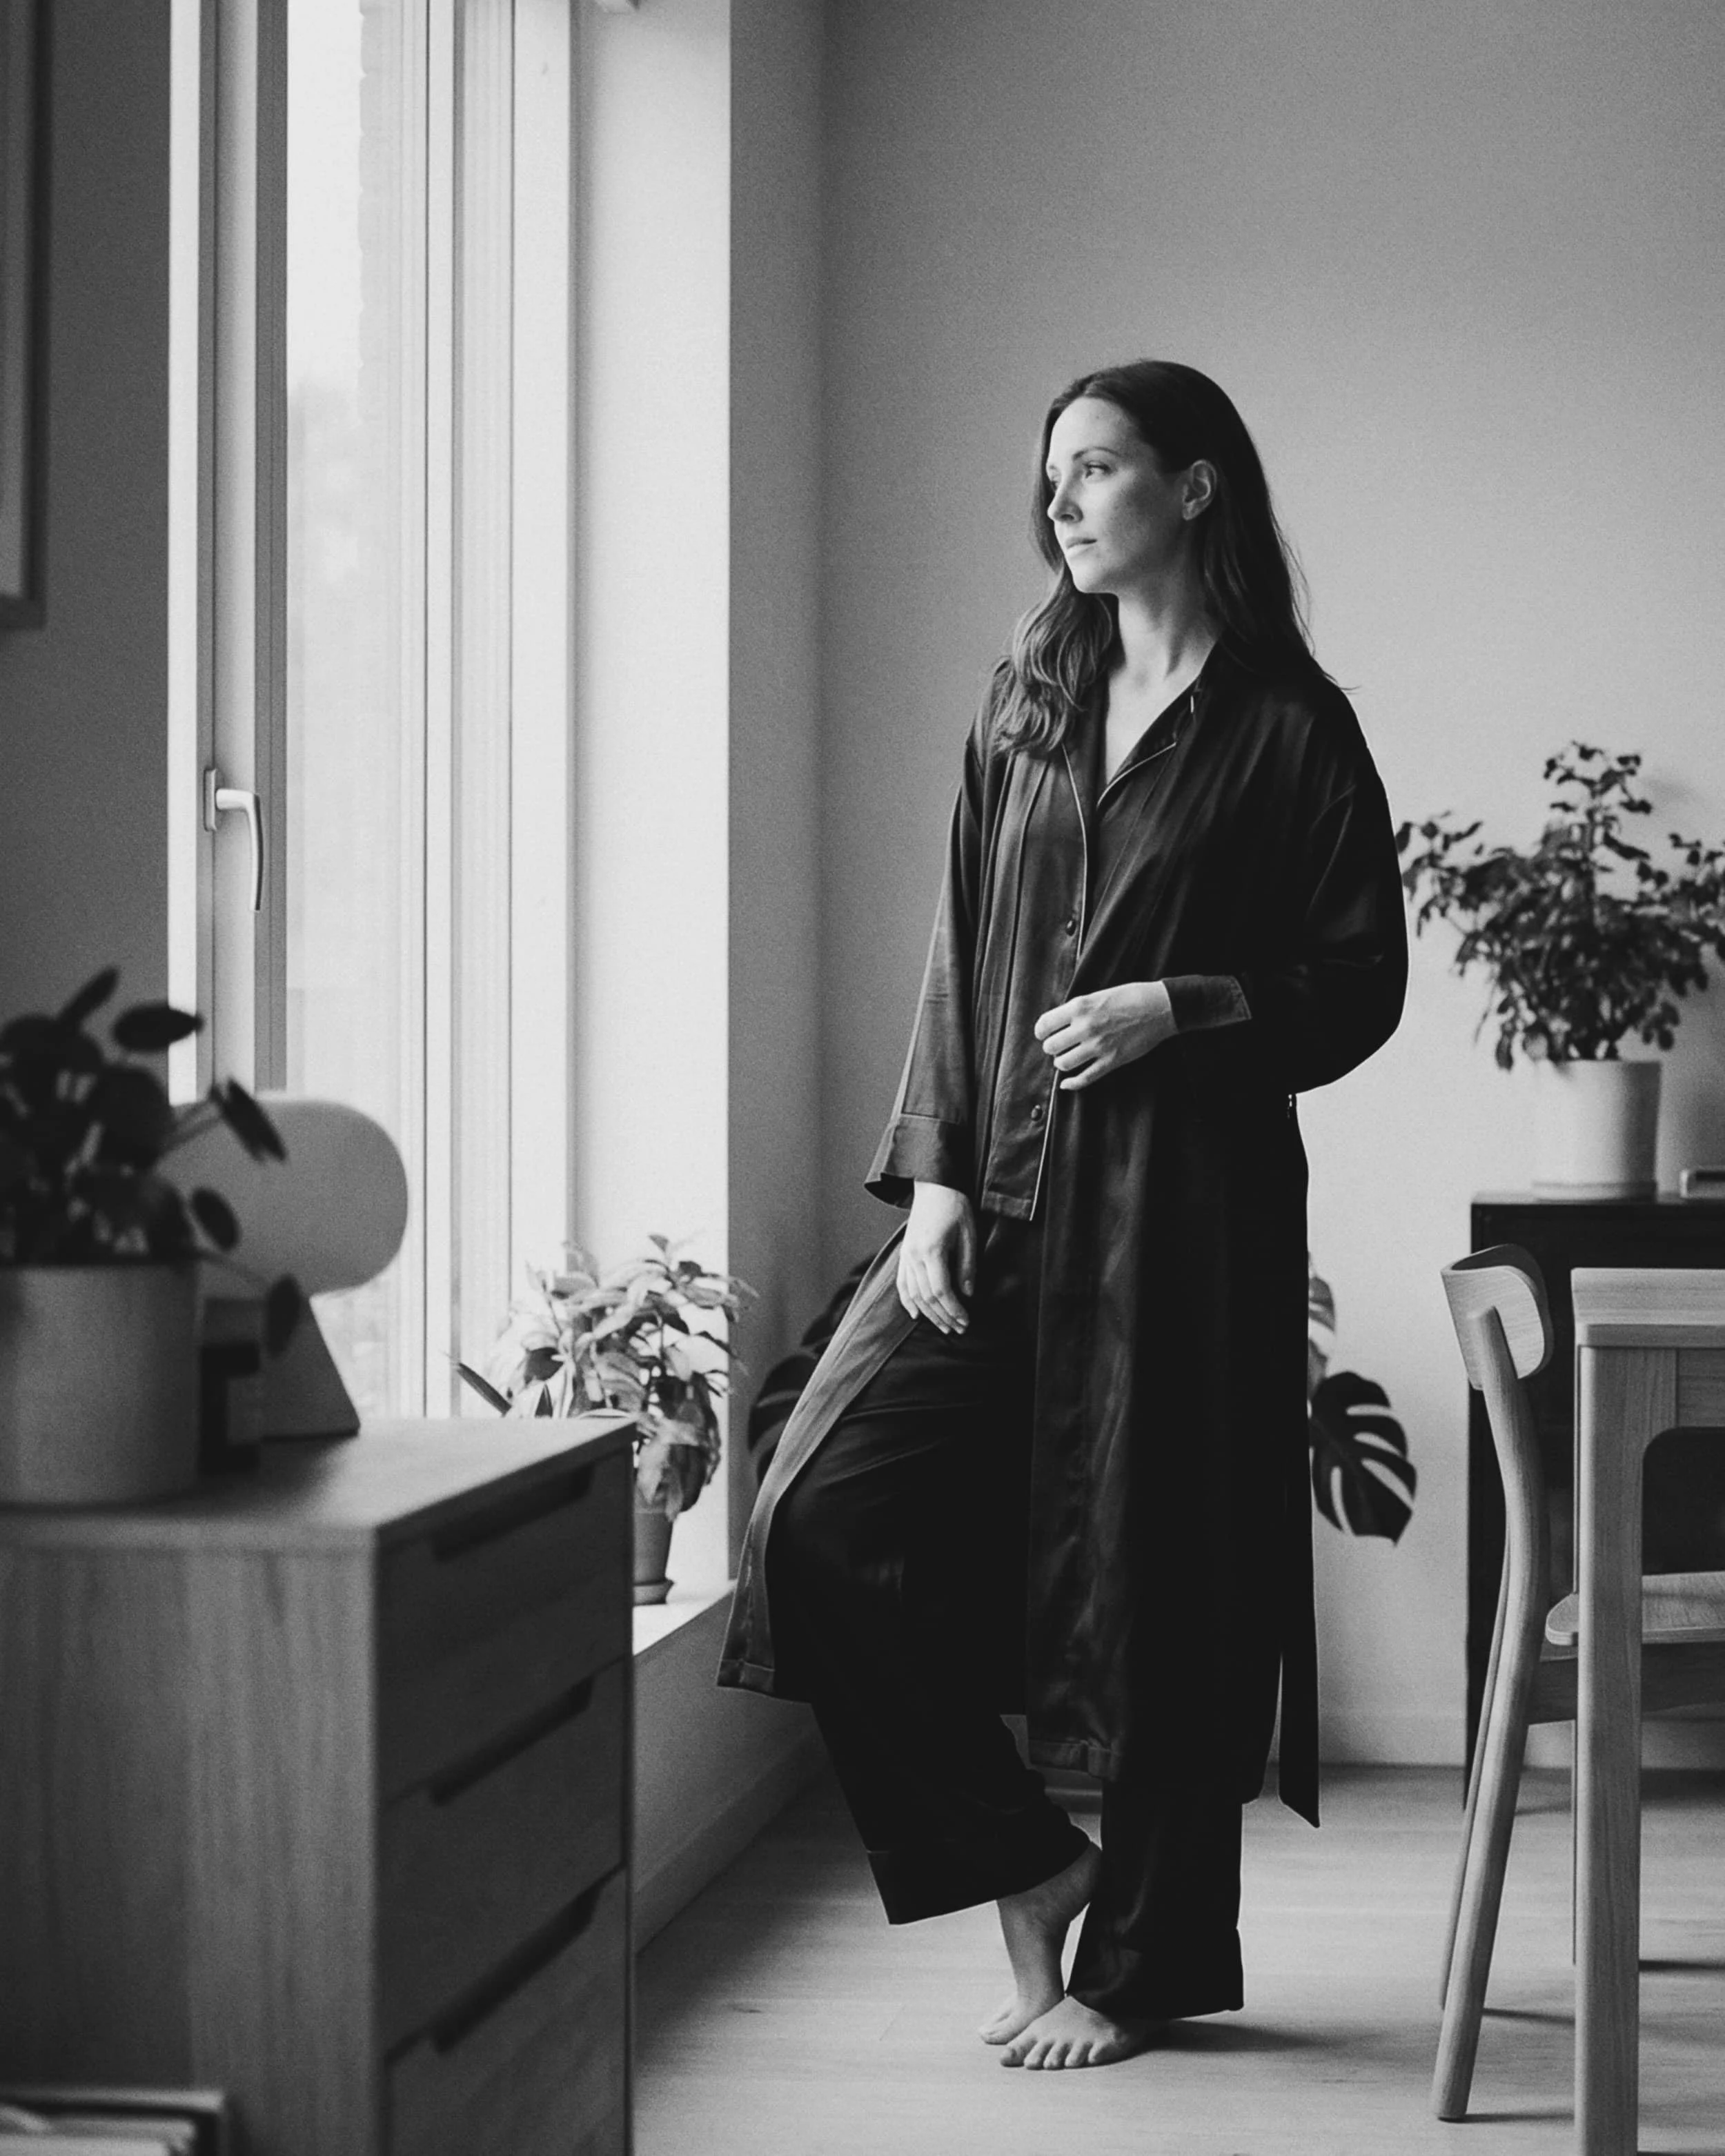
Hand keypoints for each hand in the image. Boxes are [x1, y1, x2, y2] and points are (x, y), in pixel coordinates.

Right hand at [896, 1181, 976, 1333]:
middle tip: (959, 1329)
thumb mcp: (969, 1235)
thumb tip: (968, 1294)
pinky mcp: (904, 1254)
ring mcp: (906, 1255)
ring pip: (913, 1294)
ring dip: (928, 1314)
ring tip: (943, 1327)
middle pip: (926, 1297)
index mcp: (932, 1250)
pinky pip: (902, 1283)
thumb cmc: (955, 1207)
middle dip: (943, 1316)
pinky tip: (916, 1314)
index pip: (941, 1290)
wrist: (934, 1186)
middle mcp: (914, 1255)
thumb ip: (967, 1266)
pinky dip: (908, 1301)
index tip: (966, 1321)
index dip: (954, 1310)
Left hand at [1034, 981, 1174, 1089]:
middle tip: (1058, 1046)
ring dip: (1062, 1063)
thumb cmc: (1130, 997)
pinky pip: (1084, 1078)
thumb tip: (1059, 1023)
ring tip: (1067, 1059)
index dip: (1041, 1032)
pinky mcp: (1111, 1061)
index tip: (1043, 1034)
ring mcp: (1098, 1046)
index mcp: (1080, 1007)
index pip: (1045, 1024)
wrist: (1159, 1007)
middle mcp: (1085, 1027)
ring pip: (1063, 1064)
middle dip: (1052, 1048)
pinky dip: (1072, 1084)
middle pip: (1051, 1046)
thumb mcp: (1097, 994)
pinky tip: (1067, 1083)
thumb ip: (1077, 1009)